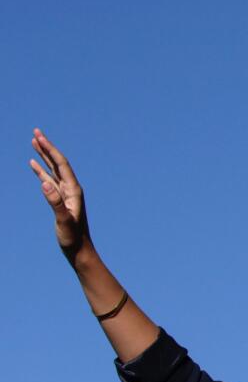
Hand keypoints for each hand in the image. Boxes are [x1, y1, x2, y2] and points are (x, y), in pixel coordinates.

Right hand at [29, 128, 91, 262]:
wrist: (79, 249)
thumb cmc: (73, 237)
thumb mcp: (64, 220)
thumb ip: (55, 203)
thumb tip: (45, 184)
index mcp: (74, 190)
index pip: (61, 164)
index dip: (50, 149)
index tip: (39, 136)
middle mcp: (71, 188)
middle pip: (57, 162)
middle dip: (47, 146)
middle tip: (36, 132)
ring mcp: (65, 193)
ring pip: (52, 168)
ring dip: (43, 155)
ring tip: (34, 141)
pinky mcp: (59, 199)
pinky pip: (48, 179)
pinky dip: (41, 169)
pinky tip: (33, 163)